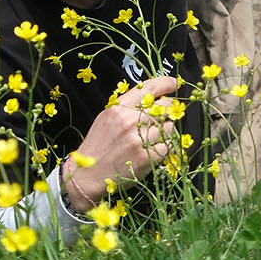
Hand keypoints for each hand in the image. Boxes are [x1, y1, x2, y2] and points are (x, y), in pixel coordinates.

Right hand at [64, 75, 180, 210]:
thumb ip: (128, 107)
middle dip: (166, 112)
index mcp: (119, 109)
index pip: (149, 88)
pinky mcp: (147, 157)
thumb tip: (153, 97)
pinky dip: (166, 147)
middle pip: (165, 107)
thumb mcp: (107, 118)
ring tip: (151, 138)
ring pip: (170, 127)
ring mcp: (139, 140)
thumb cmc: (97, 147)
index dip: (166, 83)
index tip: (173, 84)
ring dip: (166, 131)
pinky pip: (170, 145)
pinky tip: (154, 149)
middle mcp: (129, 122)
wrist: (87, 175)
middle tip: (160, 119)